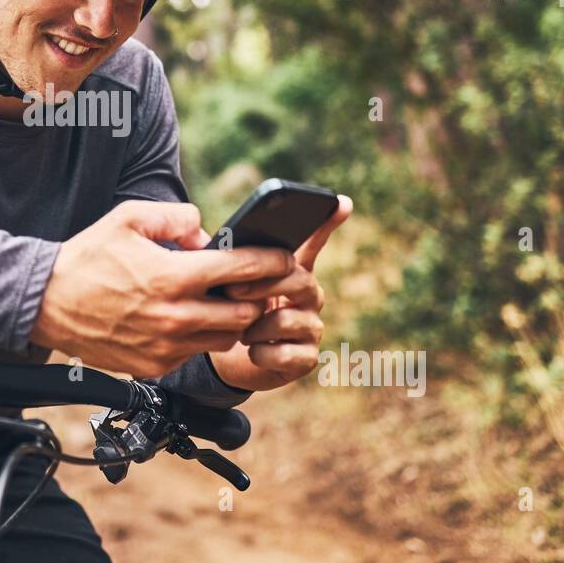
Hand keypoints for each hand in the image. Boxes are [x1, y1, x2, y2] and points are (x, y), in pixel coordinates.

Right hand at [31, 200, 298, 378]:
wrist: (45, 302)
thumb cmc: (87, 258)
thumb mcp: (128, 218)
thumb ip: (176, 217)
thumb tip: (206, 232)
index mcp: (172, 277)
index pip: (242, 270)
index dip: (272, 263)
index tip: (285, 258)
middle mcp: (174, 316)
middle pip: (244, 313)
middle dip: (256, 297)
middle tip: (254, 284)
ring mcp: (165, 346)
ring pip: (225, 339)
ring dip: (231, 321)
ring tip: (220, 301)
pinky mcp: (154, 366)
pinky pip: (194, 354)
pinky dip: (199, 337)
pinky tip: (185, 319)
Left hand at [208, 195, 352, 391]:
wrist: (231, 361)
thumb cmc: (234, 315)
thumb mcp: (231, 286)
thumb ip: (235, 266)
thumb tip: (222, 247)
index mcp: (292, 273)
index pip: (312, 243)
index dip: (327, 224)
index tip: (341, 202)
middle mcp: (310, 297)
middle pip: (298, 279)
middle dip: (262, 284)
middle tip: (232, 290)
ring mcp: (312, 328)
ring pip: (288, 319)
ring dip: (255, 327)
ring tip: (243, 331)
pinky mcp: (306, 359)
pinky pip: (285, 354)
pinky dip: (261, 354)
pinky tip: (254, 352)